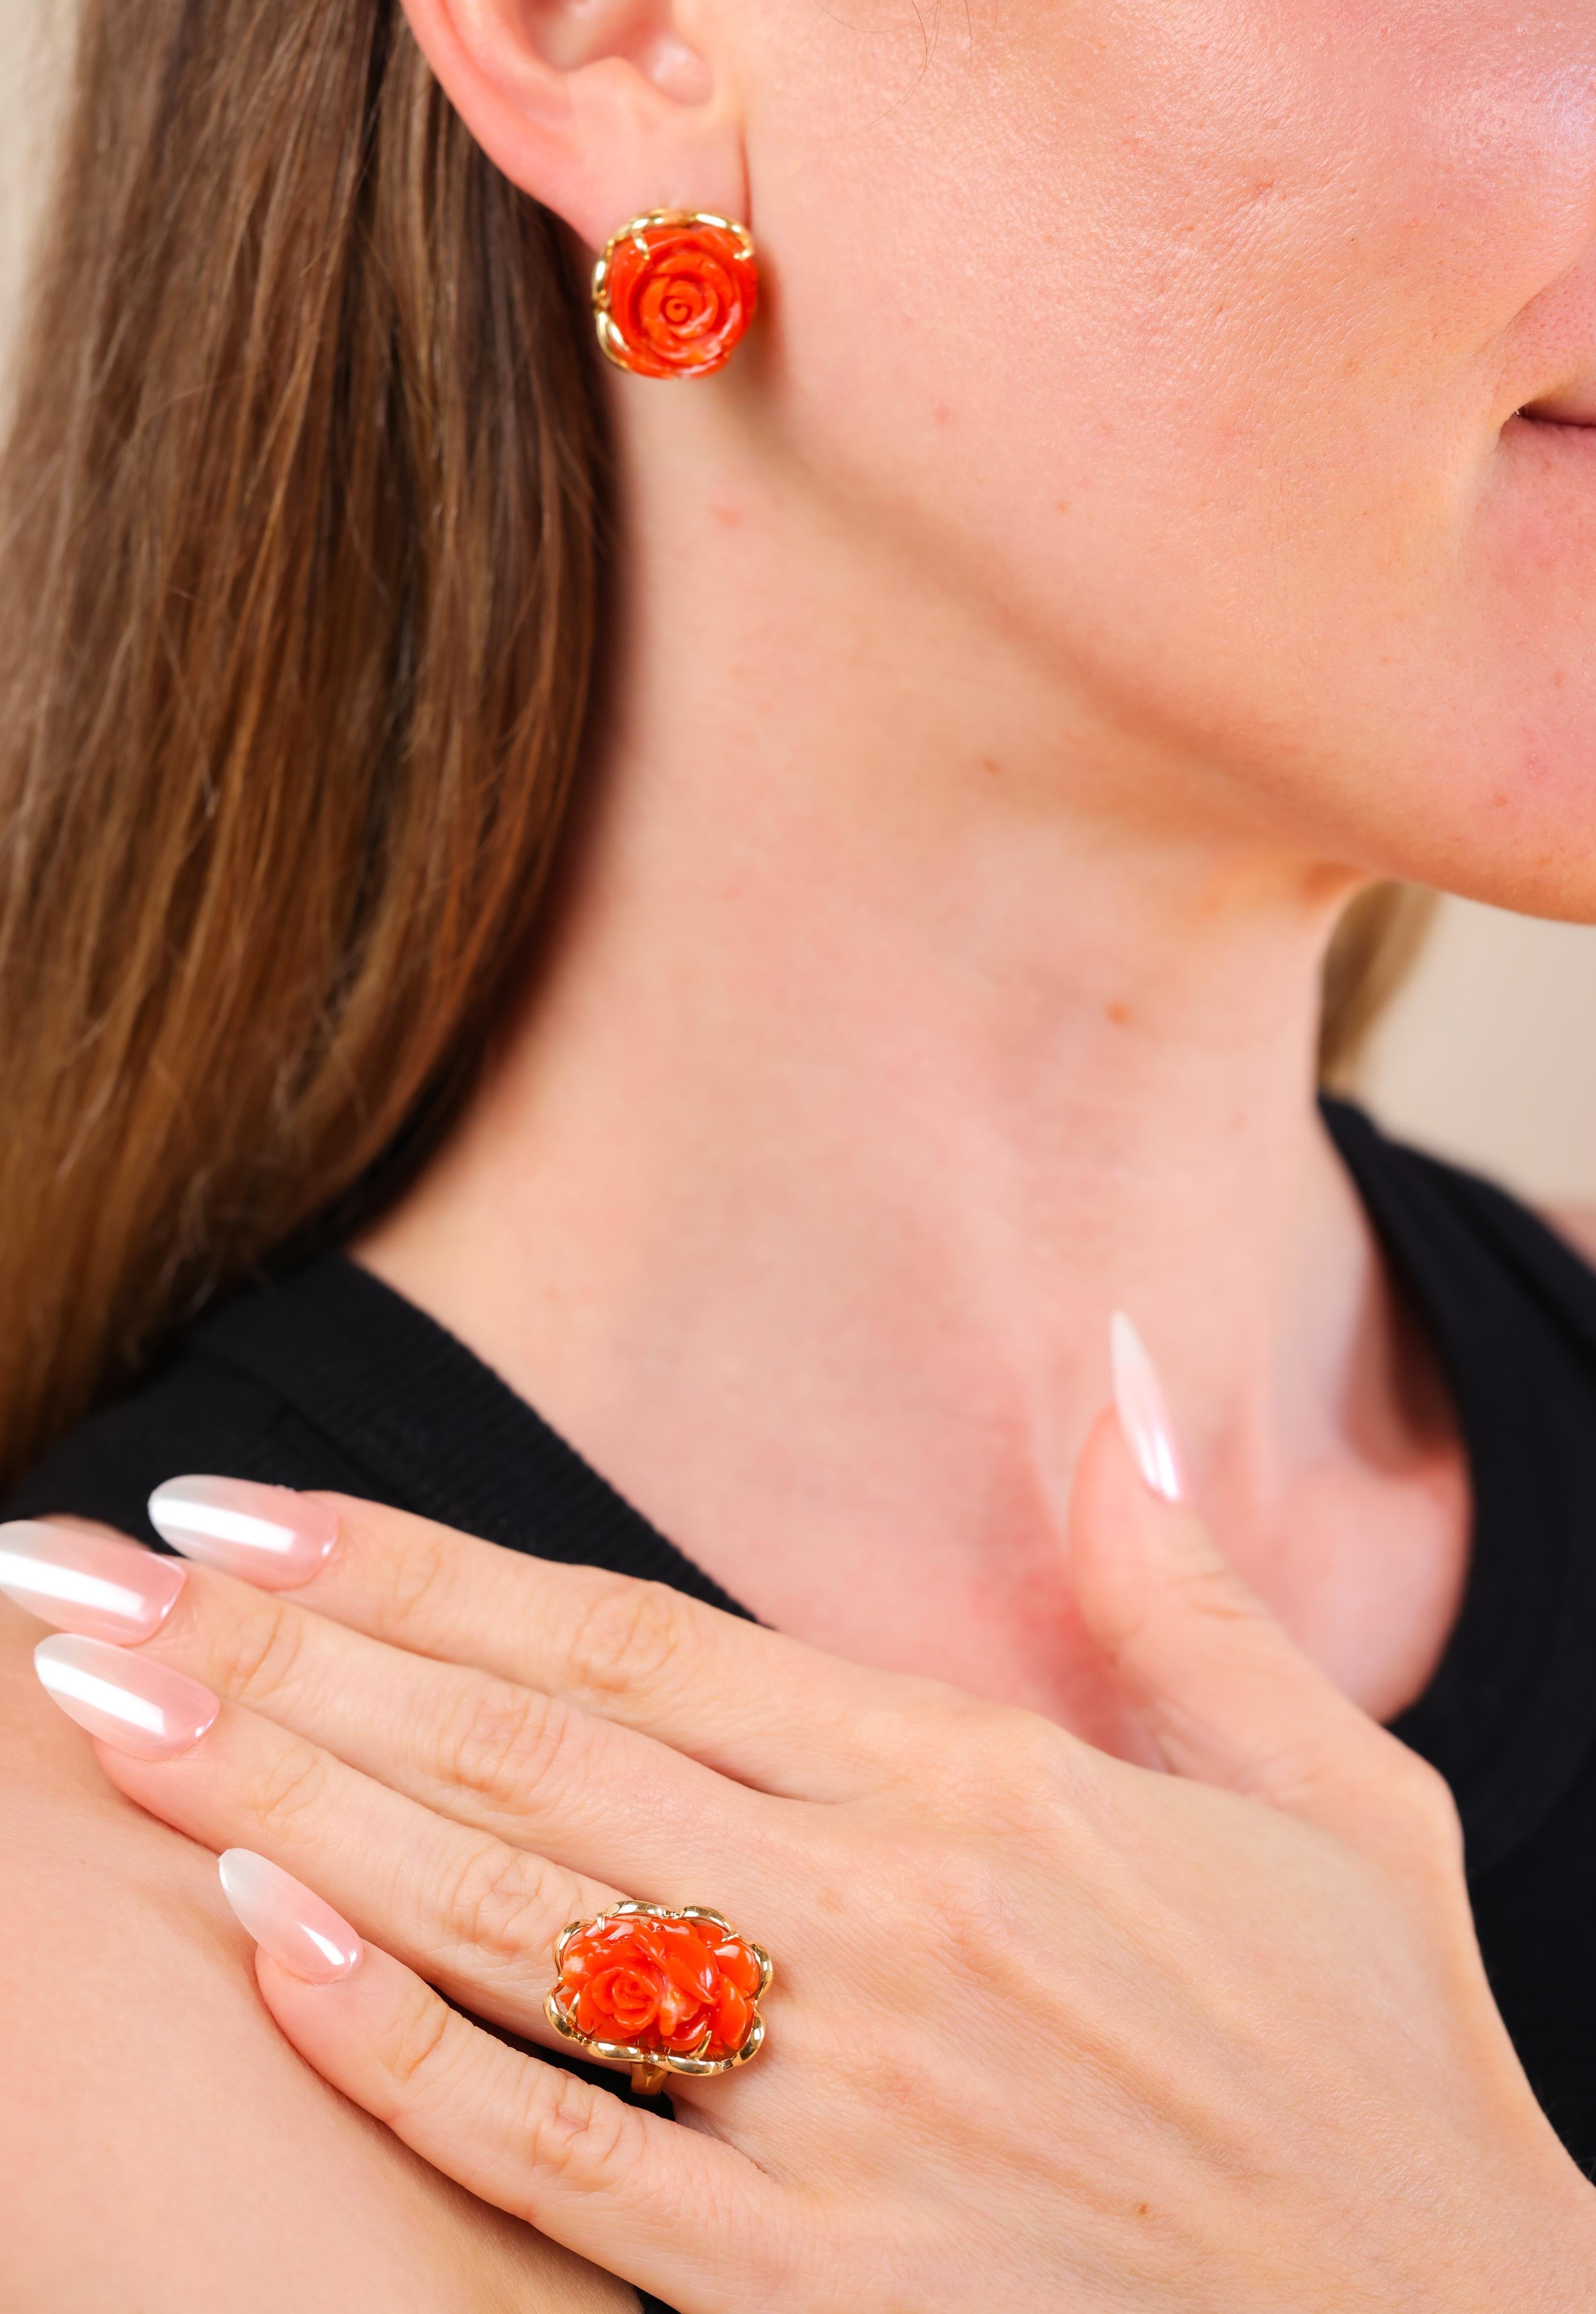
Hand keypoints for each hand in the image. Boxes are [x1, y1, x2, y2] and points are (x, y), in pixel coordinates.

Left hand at [11, 1414, 1594, 2310]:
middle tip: (87, 1587)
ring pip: (509, 1923)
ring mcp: (850, 2117)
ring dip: (290, 1807)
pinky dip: (404, 2048)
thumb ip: (1186, 1582)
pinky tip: (264, 1939)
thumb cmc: (1386, 2062)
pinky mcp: (829, 2298)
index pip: (631, 1639)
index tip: (254, 1511)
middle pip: (523, 1756)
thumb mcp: (1333, 1792)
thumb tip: (1126, 1372)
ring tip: (111, 1719)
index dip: (423, 1568)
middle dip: (285, 1659)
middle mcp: (893, 1923)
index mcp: (987, 1783)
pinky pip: (568, 2160)